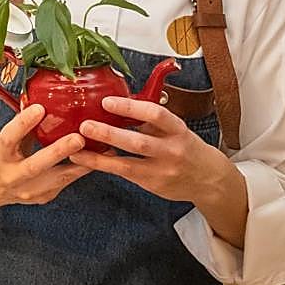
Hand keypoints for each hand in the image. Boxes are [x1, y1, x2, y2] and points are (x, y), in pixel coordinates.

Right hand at [0, 104, 90, 206]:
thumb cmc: (5, 157)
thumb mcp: (7, 139)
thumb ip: (23, 124)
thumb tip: (40, 97)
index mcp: (0, 155)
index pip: (9, 138)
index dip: (23, 124)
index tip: (39, 108)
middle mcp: (12, 175)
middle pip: (35, 165)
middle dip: (58, 152)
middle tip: (78, 138)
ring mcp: (29, 190)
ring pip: (58, 179)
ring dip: (81, 163)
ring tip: (102, 149)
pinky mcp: (44, 196)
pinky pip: (66, 182)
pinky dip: (82, 169)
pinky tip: (98, 158)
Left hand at [69, 96, 233, 204]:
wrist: (208, 179)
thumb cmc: (186, 147)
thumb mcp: (175, 128)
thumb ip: (151, 118)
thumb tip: (120, 101)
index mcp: (178, 130)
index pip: (156, 115)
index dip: (131, 108)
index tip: (108, 101)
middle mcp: (172, 151)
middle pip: (139, 142)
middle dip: (110, 133)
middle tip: (85, 125)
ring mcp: (162, 170)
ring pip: (127, 164)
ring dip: (99, 156)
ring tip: (76, 146)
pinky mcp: (151, 184)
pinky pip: (123, 173)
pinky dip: (101, 165)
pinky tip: (83, 159)